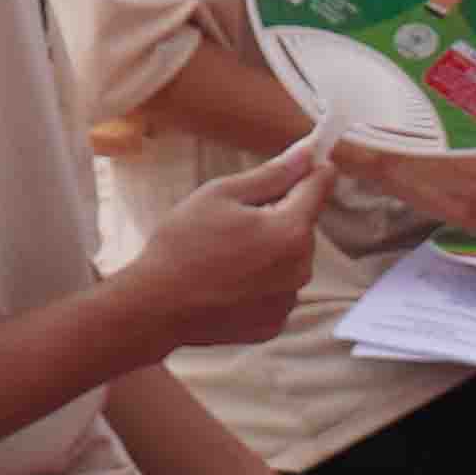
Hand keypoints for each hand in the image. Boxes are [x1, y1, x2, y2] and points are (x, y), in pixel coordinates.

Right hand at [121, 133, 331, 351]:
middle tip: (235, 218)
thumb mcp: (222, 195)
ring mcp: (288, 299)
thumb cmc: (183, 244)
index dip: (311, 168)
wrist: (155, 307)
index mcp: (291, 230)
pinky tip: (229, 281)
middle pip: (304, 225)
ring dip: (271, 249)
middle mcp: (300, 267)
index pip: (319, 186)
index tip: (305, 158)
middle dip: (280, 214)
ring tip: (226, 254)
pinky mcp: (275, 323)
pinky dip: (261, 281)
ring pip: (291, 258)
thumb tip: (309, 151)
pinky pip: (278, 289)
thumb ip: (272, 174)